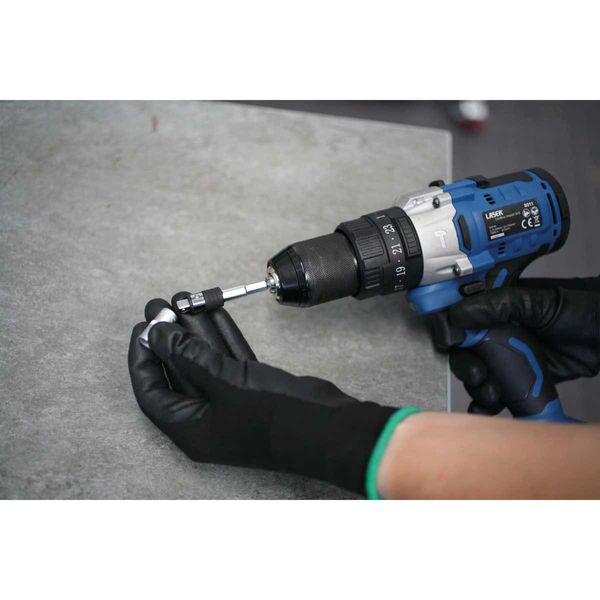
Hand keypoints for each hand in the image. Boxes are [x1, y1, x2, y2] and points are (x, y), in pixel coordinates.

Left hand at [128, 294, 396, 493]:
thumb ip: (187, 355)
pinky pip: (226, 362)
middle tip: (160, 306)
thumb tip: (156, 334)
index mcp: (190, 429)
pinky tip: (212, 313)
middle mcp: (206, 420)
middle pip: (176, 373)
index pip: (151, 391)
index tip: (143, 326)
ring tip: (182, 301)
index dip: (142, 357)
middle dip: (168, 338)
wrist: (327, 427)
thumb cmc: (273, 415)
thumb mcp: (223, 382)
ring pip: (203, 364)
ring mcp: (230, 405)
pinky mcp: (251, 391)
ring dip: (193, 334)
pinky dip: (220, 339)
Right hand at [447, 276, 599, 414]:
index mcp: (494, 307)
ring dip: (476, 387)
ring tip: (490, 393)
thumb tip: (459, 314)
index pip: (459, 319)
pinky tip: (487, 408)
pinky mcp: (519, 379)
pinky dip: (487, 404)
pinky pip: (496, 393)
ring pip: (477, 374)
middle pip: (463, 352)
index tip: (450, 344)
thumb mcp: (537, 302)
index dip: (450, 333)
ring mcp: (507, 357)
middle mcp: (496, 332)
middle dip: (465, 366)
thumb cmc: (580, 308)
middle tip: (478, 374)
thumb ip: (498, 305)